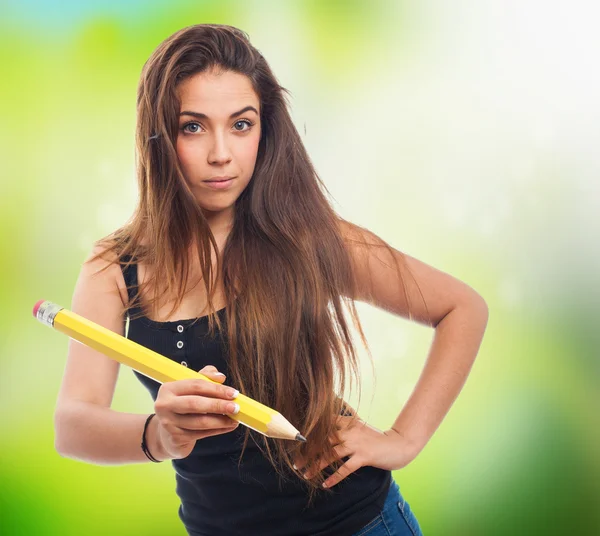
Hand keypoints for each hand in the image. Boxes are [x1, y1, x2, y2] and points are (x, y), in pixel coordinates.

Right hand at [153, 365, 240, 459]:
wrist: (165, 433)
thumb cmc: (182, 405)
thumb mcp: (190, 388)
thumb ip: (205, 377)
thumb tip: (220, 377)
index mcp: (169, 388)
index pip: (196, 385)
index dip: (216, 389)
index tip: (234, 393)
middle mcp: (165, 405)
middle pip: (196, 404)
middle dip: (219, 405)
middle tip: (236, 407)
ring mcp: (168, 423)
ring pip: (200, 422)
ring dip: (221, 421)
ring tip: (235, 419)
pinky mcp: (175, 438)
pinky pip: (201, 434)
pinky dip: (217, 430)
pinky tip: (227, 427)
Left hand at [293, 415, 417, 488]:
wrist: (399, 444)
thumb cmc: (377, 437)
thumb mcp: (360, 426)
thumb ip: (345, 425)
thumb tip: (327, 427)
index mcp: (348, 421)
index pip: (325, 424)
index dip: (310, 432)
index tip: (297, 440)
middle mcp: (350, 431)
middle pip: (324, 440)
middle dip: (308, 451)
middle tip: (296, 461)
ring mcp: (357, 444)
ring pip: (331, 454)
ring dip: (316, 465)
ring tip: (305, 474)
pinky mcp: (364, 457)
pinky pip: (345, 468)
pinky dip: (334, 477)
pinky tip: (326, 484)